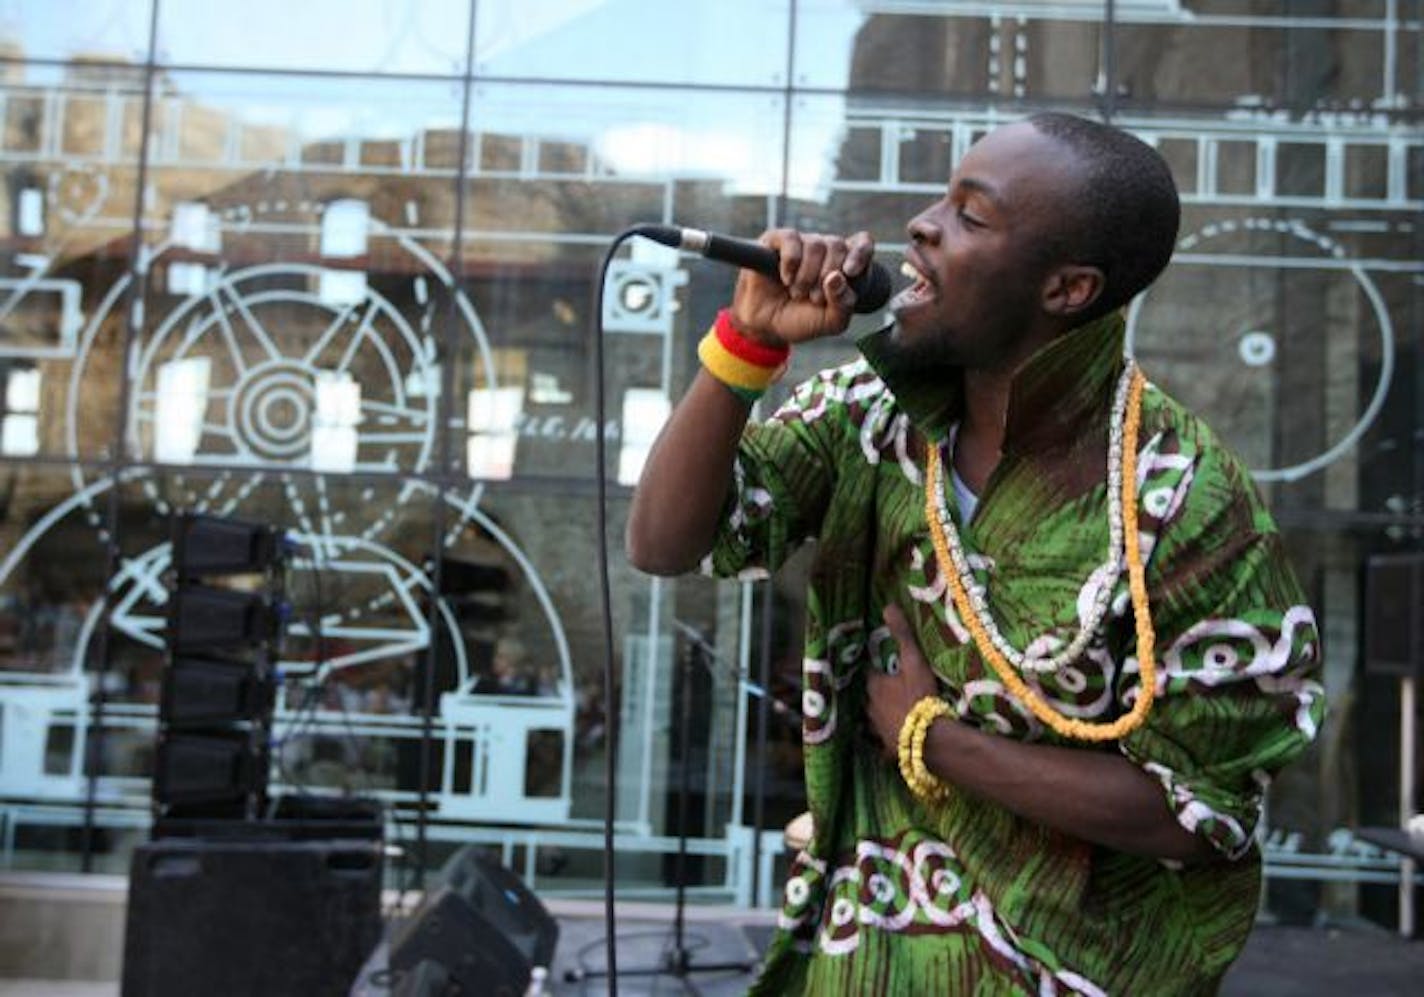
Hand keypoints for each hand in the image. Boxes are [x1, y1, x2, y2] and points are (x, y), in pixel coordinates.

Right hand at [729, 229, 875, 346]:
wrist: (766, 325)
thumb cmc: (802, 320)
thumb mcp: (831, 322)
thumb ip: (844, 303)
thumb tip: (837, 277)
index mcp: (845, 265)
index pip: (862, 243)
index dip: (860, 253)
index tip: (850, 272)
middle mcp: (826, 250)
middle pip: (838, 245)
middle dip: (827, 276)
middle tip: (815, 299)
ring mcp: (802, 243)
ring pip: (816, 245)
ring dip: (807, 276)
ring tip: (797, 293)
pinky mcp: (777, 241)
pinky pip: (791, 240)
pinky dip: (791, 262)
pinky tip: (786, 279)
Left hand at [865, 604, 943, 756]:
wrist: (930, 740)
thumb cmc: (921, 697)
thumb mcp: (914, 662)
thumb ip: (903, 635)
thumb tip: (888, 606)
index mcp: (875, 687)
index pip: (870, 674)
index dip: (877, 670)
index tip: (884, 667)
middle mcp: (870, 709)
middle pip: (870, 698)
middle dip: (877, 693)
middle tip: (890, 689)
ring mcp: (878, 731)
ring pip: (874, 721)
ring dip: (881, 716)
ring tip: (892, 712)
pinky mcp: (887, 750)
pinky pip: (884, 744)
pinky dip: (887, 741)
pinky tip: (894, 741)